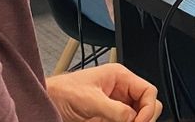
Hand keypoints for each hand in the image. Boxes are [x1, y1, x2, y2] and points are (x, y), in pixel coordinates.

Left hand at [47, 64, 162, 121]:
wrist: (46, 102)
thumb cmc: (62, 91)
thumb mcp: (90, 99)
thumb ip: (114, 109)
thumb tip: (133, 118)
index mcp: (120, 77)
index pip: (148, 91)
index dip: (148, 108)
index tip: (140, 121)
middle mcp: (121, 91)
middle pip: (146, 105)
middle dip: (144, 117)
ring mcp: (116, 106)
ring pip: (137, 117)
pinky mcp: (109, 119)